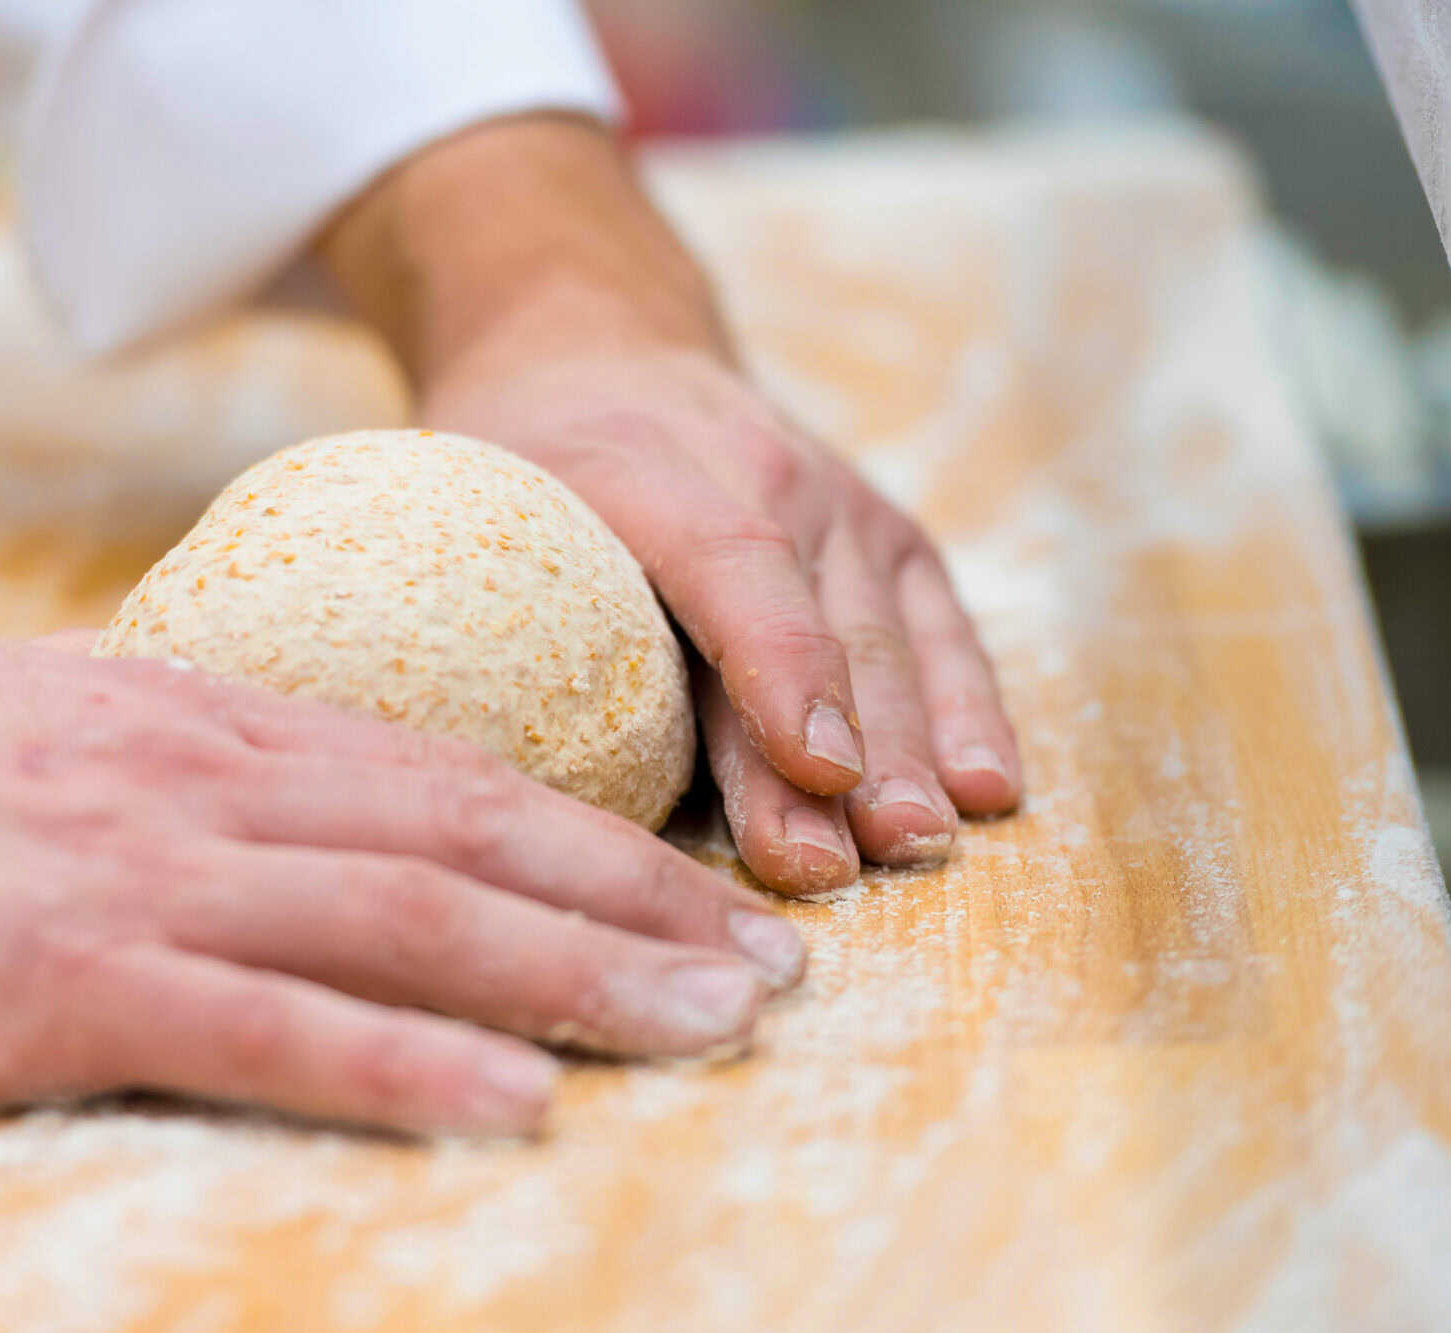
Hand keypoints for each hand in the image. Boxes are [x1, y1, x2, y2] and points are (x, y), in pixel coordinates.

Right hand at [0, 638, 798, 1135]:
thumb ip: (196, 764)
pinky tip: (517, 1104)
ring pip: (410, 923)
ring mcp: (145, 879)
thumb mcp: (65, 728)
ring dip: (578, 977)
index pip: (453, 776)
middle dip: (640, 907)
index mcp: (214, 724)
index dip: (598, 838)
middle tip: (775, 969)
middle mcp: (210, 786)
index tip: (705, 892)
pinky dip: (406, 1064)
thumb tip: (304, 803)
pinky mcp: (64, 979)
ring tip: (715, 1027)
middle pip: (472, 842)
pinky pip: (270, 1025)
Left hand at [425, 341, 1021, 894]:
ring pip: (886, 640)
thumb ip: (474, 596)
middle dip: (837, 761)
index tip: (817, 766)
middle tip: (843, 867)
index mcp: (644, 464)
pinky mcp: (886, 536)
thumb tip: (461, 753)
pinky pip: (939, 628)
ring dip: (907, 753)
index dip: (778, 667)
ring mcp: (840, 504)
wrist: (599, 346)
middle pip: (817, 630)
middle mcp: (766, 474)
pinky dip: (967, 708)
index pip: (730, 563)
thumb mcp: (465, 502)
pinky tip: (989, 787)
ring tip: (916, 845)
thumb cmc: (517, 456)